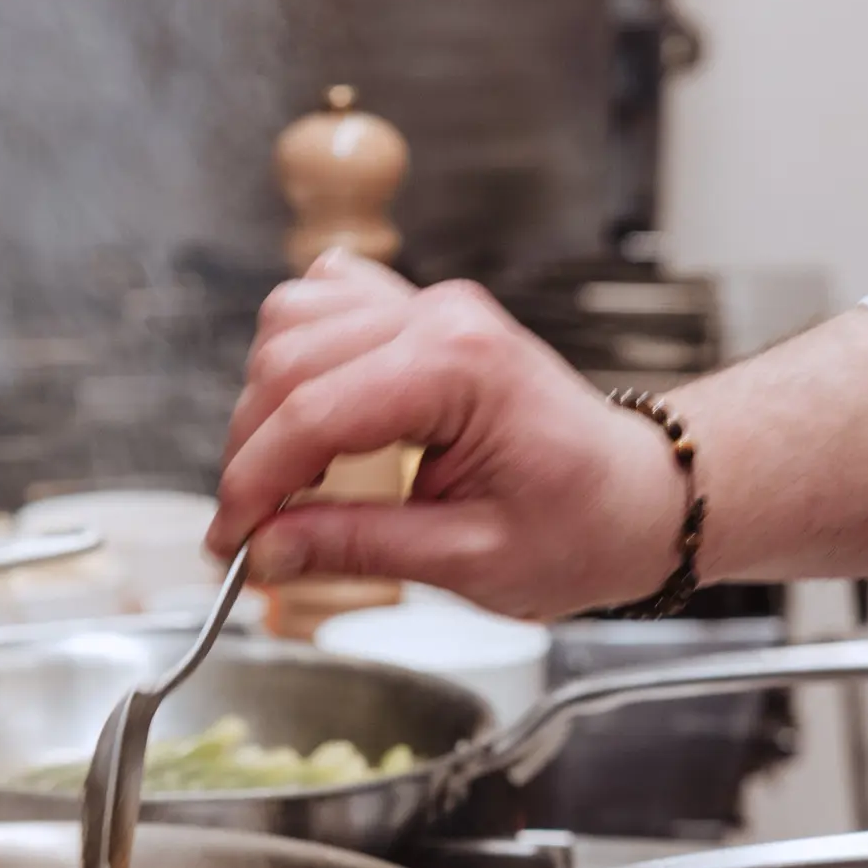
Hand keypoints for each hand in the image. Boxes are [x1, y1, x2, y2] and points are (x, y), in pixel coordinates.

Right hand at [209, 251, 687, 615]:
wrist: (637, 499)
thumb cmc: (582, 527)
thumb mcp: (469, 559)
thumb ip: (358, 547)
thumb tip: (269, 550)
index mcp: (460, 367)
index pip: (315, 412)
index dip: (254, 484)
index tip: (230, 545)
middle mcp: (440, 318)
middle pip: (288, 361)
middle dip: (252, 453)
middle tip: (250, 533)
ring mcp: (429, 308)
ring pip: (292, 323)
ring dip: (266, 406)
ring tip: (280, 486)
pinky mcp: (419, 318)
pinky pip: (324, 310)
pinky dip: (295, 363)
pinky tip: (307, 426)